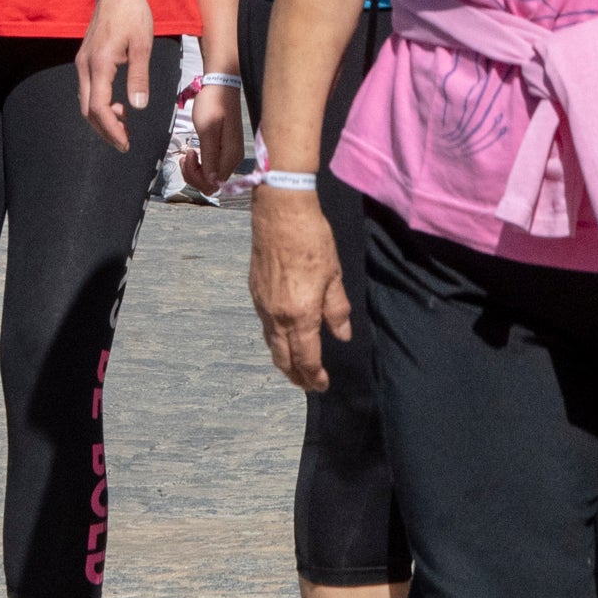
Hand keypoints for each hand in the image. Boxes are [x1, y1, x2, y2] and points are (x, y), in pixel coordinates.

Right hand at [75, 0, 159, 151]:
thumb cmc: (133, 14)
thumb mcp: (142, 45)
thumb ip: (139, 77)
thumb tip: (138, 107)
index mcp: (100, 64)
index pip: (99, 108)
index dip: (111, 130)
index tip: (125, 143)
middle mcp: (85, 66)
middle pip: (87, 109)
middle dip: (105, 129)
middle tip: (124, 142)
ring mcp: (82, 62)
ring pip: (85, 100)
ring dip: (102, 118)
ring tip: (124, 127)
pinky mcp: (85, 58)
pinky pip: (88, 89)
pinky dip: (100, 104)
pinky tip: (119, 106)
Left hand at [184, 78, 243, 192]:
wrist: (221, 85)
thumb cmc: (213, 104)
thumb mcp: (207, 130)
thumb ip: (210, 157)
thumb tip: (211, 181)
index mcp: (231, 155)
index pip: (213, 183)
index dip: (196, 177)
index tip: (189, 155)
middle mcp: (234, 159)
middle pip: (212, 183)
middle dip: (194, 174)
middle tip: (186, 155)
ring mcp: (230, 154)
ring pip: (211, 176)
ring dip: (195, 170)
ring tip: (188, 153)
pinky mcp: (226, 149)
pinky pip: (212, 166)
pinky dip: (200, 164)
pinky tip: (193, 152)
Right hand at [250, 188, 349, 390]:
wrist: (280, 213)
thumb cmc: (312, 241)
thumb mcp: (334, 275)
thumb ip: (337, 309)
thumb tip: (342, 335)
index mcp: (300, 314)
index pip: (306, 358)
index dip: (314, 376)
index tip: (322, 385)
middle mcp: (277, 316)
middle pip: (283, 358)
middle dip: (295, 376)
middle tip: (307, 384)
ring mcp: (262, 304)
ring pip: (271, 343)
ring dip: (283, 359)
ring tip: (295, 367)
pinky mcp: (255, 292)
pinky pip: (264, 326)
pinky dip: (274, 339)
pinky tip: (283, 336)